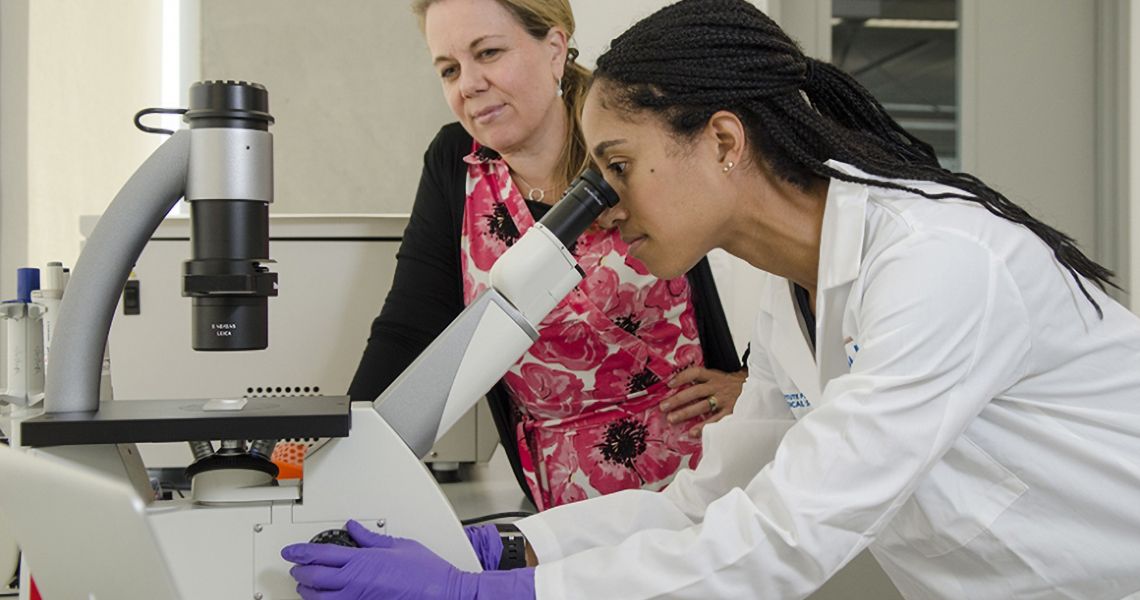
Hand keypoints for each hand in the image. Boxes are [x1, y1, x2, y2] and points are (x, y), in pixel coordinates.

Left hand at [282, 520, 534, 599]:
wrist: (442, 593)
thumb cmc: (426, 572)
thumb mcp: (399, 545)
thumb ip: (371, 538)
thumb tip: (354, 529)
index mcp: (363, 560)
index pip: (321, 554)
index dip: (301, 552)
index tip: (291, 551)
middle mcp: (356, 581)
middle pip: (314, 577)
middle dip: (300, 572)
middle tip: (295, 568)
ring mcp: (358, 599)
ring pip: (320, 598)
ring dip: (308, 591)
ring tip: (305, 587)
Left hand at [659, 367, 746, 436]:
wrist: (756, 390)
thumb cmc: (731, 386)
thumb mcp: (718, 378)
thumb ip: (702, 381)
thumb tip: (676, 386)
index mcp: (714, 376)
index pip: (696, 373)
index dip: (682, 377)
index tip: (670, 384)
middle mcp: (718, 387)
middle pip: (696, 392)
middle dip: (678, 399)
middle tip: (664, 407)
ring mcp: (725, 400)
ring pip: (703, 406)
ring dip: (686, 413)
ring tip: (672, 419)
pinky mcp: (731, 412)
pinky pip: (716, 420)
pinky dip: (704, 426)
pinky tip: (692, 432)